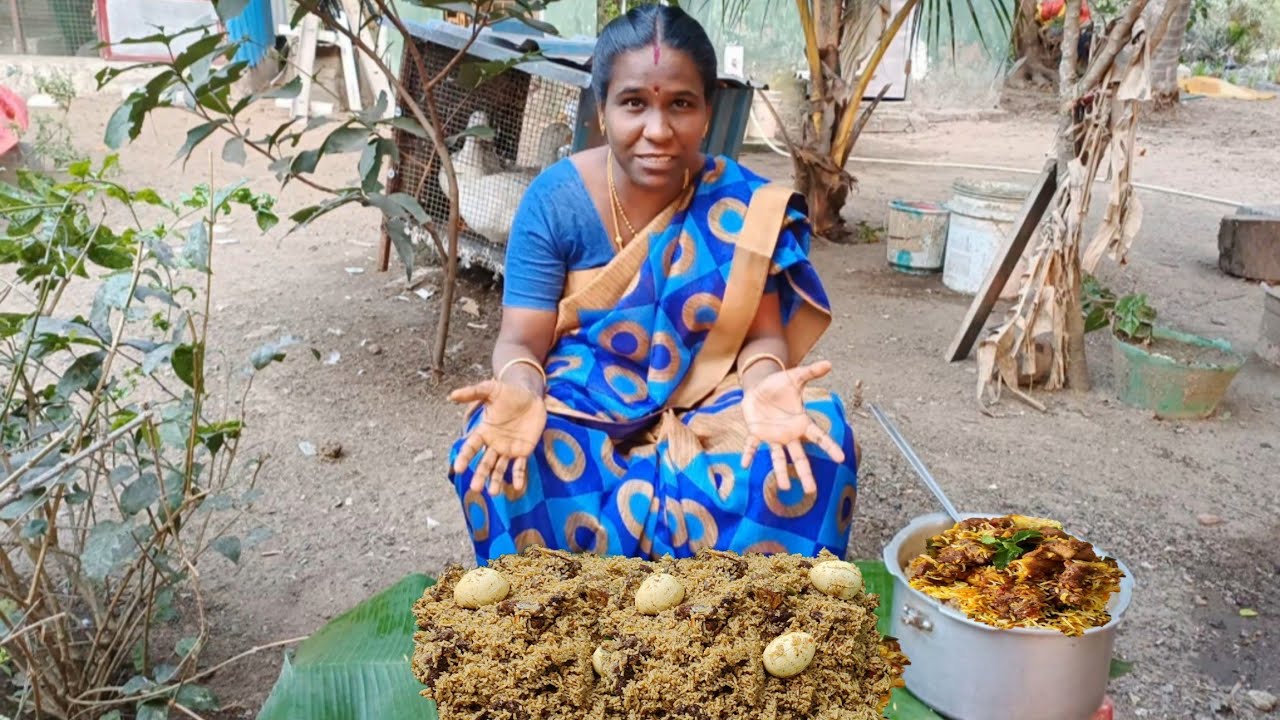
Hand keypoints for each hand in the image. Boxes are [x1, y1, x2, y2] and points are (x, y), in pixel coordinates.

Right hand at [449, 379, 546, 495]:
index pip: (471, 447)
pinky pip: (520, 466)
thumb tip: (451, 395)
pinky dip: (518, 477)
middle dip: (480, 475)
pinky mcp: (524, 451)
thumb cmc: (510, 393)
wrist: (532, 395)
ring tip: (493, 493)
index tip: (459, 468)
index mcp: (484, 431)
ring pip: (500, 468)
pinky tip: (516, 487)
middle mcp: (494, 443)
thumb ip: (472, 392)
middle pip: (485, 462)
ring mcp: (509, 449)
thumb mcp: (491, 389)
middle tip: (475, 488)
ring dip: (496, 480)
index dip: (465, 457)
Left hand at [740, 359, 844, 495]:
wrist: (759, 387)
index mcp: (801, 423)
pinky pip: (752, 446)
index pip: (819, 437)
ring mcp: (773, 436)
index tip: (841, 458)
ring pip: (778, 458)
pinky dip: (749, 454)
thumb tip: (829, 364)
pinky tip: (745, 465)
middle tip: (812, 491)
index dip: (829, 446)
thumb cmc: (780, 385)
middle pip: (799, 457)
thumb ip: (811, 372)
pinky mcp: (756, 433)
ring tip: (785, 488)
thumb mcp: (795, 377)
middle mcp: (788, 435)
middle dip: (805, 474)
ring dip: (780, 472)